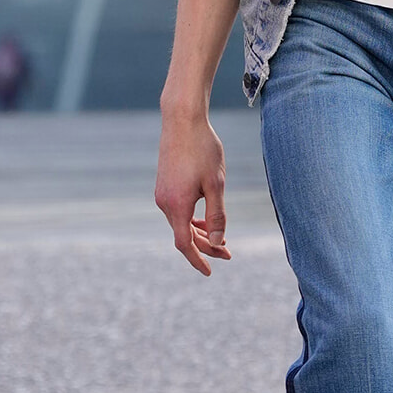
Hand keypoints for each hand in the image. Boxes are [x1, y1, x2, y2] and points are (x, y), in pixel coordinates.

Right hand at [155, 108, 231, 276]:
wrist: (182, 121)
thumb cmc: (203, 150)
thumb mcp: (216, 184)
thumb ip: (218, 215)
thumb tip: (220, 242)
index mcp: (177, 206)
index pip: (184, 244)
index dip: (198, 259)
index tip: (209, 272)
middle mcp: (164, 203)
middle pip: (184, 235)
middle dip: (207, 246)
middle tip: (229, 253)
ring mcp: (162, 194)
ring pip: (181, 223)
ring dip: (200, 232)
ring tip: (221, 238)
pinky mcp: (164, 185)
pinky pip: (177, 211)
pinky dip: (192, 219)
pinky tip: (205, 219)